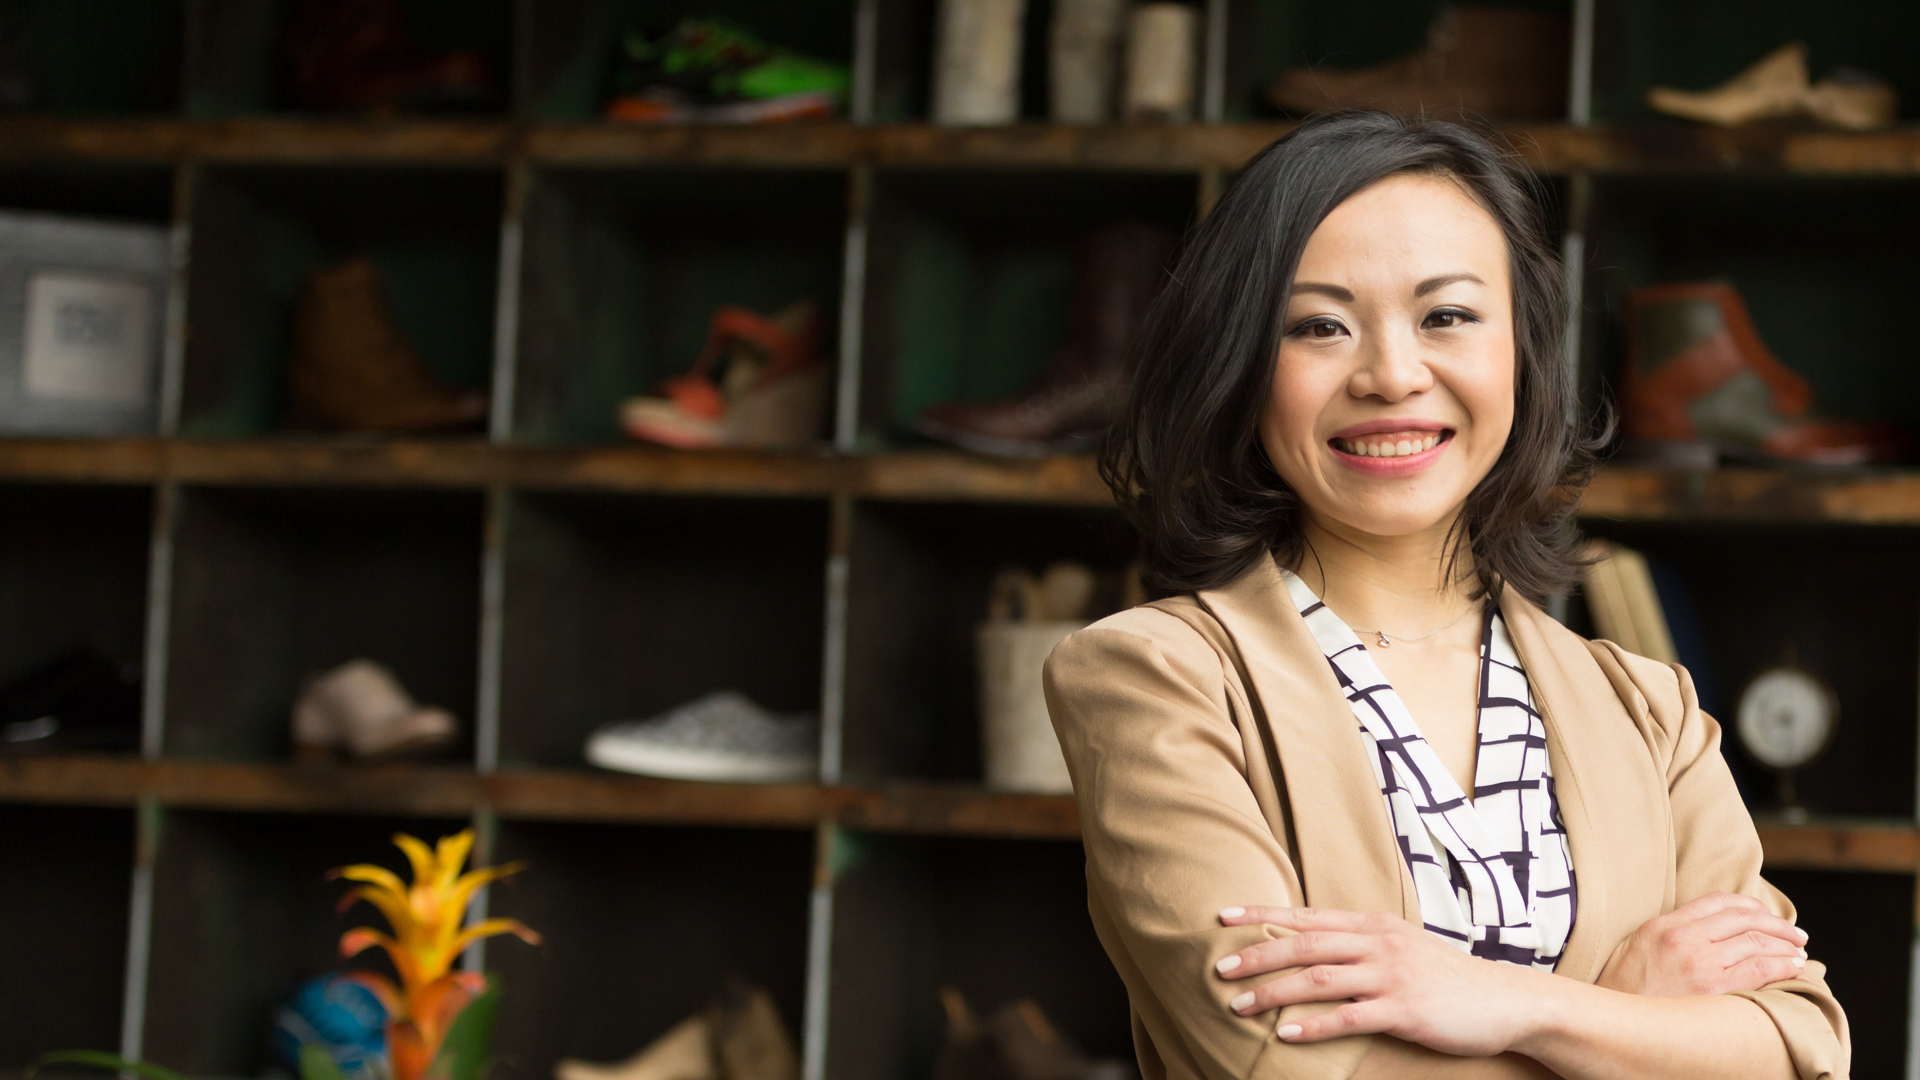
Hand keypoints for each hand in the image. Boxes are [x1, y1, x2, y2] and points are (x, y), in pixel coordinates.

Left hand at [1214, 906, 1547, 1056]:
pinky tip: (1285, 1035)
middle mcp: (1378, 943)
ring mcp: (1391, 975)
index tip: (1222, 916)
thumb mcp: (1402, 945)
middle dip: (1257, 955)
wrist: (1507, 1000)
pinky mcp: (1405, 1009)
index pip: (1306, 915)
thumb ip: (1361, 942)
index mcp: (1373, 924)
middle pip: (1304, 944)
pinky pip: (1349, 1017)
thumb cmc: (1449, 976)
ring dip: (1273, 992)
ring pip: (1319, 979)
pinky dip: (1313, 1026)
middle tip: (1220, 969)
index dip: (1262, 914)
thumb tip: (1313, 945)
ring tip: (1238, 1005)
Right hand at [1596, 891, 1807, 996]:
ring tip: (1798, 952)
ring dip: (1785, 945)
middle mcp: (1683, 939)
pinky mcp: (1713, 991)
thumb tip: (1710, 928)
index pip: (1718, 901)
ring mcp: (1699, 964)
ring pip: (1757, 943)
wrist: (1614, 1022)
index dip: (1751, 905)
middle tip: (1796, 933)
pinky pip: (1759, 970)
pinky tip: (1793, 967)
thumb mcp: (1638, 946)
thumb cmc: (1624, 989)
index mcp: (1664, 925)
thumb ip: (1671, 931)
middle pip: (1743, 919)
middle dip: (1777, 924)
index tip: (1767, 914)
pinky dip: (1783, 965)